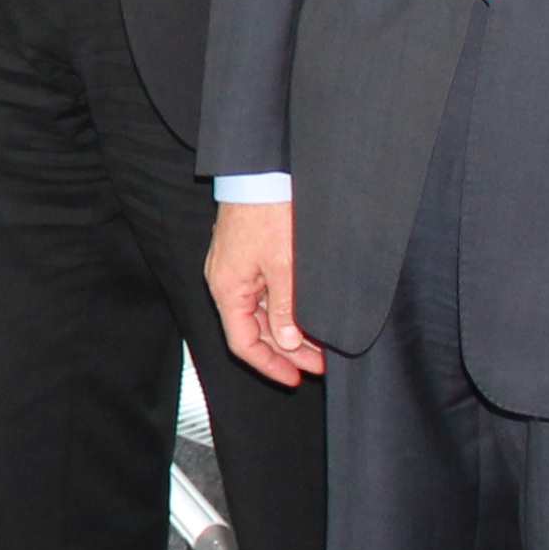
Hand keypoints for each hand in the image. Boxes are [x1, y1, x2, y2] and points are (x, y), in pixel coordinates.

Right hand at [205, 199, 327, 386]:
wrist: (261, 173)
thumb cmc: (267, 212)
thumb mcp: (284, 266)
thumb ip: (285, 307)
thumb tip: (285, 340)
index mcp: (228, 289)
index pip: (243, 342)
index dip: (269, 365)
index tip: (295, 377)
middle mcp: (227, 282)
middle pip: (255, 330)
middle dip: (288, 350)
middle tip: (320, 362)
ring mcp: (237, 269)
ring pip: (263, 312)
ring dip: (290, 330)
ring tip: (320, 342)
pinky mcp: (249, 257)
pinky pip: (265, 293)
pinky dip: (286, 308)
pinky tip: (308, 315)